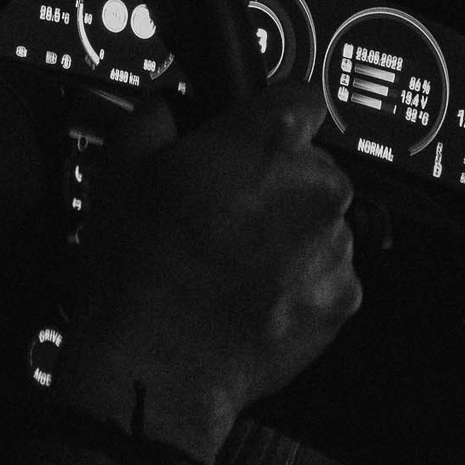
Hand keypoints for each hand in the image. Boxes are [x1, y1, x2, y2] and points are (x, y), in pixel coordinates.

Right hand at [53, 83, 360, 461]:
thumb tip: (172, 107)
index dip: (269, 114)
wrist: (157, 367)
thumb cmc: (140, 269)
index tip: (250, 136)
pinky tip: (250, 292)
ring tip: (230, 260)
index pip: (300, 96)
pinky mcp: (342, 300)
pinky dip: (297, 279)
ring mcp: (336, 248)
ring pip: (320, 220)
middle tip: (221, 211)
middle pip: (311, 164)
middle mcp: (317, 188)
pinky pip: (325, 272)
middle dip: (274, 180)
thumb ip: (158, 114)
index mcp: (271, 142)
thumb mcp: (121, 165)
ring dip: (287, 232)